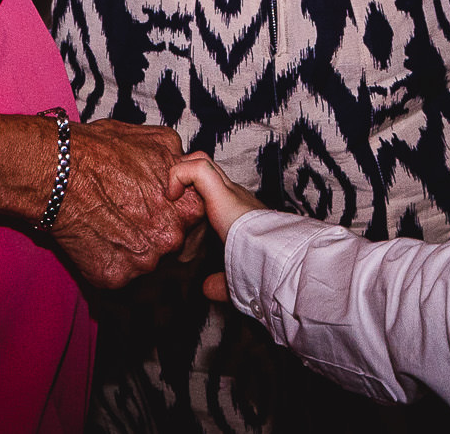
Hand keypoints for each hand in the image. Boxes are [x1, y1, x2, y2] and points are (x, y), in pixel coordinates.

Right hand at [48, 118, 208, 288]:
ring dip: (132, 248)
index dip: (179, 214)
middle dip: (156, 232)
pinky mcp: (114, 277)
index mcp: (189, 207)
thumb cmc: (103, 151)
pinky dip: (108, 259)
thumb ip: (183, 162)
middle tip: (130, 213)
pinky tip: (95, 236)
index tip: (162, 207)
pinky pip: (118, 273)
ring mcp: (143, 262)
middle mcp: (172, 239)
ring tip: (109, 222)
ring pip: (144, 260)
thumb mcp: (158, 141)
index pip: (198, 222)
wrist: (58, 171)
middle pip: (173, 244)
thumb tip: (189, 168)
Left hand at [170, 152, 265, 301]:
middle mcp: (235, 196)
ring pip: (201, 160)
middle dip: (183, 176)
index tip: (177, 214)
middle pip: (205, 169)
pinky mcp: (224, 191)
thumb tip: (207, 288)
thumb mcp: (237, 275)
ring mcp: (230, 190)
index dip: (192, 194)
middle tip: (169, 197)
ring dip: (180, 171)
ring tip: (169, 194)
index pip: (212, 191)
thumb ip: (222, 281)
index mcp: (238, 212)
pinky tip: (172, 195)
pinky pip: (197, 168)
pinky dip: (180, 174)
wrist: (280, 261)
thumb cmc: (265, 269)